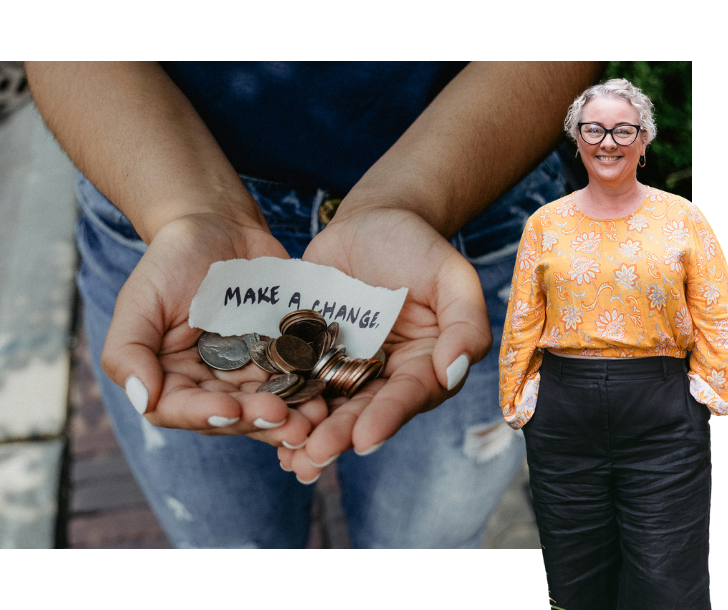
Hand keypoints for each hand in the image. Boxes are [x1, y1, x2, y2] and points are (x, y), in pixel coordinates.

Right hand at [101, 213, 327, 446]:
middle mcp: (208, 385)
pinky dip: (310, 392)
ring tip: (313, 419)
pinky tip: (327, 396)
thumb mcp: (140, 299)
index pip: (180, 409)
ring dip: (290, 418)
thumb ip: (128, 351)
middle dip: (257, 420)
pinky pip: (296, 381)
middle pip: (230, 416)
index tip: (231, 410)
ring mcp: (247, 374)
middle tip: (285, 418)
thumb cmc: (171, 260)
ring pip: (267, 407)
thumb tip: (142, 399)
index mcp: (169, 378)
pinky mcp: (280, 358)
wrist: (219, 226)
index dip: (205, 415)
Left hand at [278, 207, 491, 480]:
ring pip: (327, 406)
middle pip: (363, 411)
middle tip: (315, 456)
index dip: (387, 418)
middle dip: (339, 436)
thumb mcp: (451, 275)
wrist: (371, 221)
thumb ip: (465, 322)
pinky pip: (296, 380)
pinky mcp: (310, 353)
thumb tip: (454, 371)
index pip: (408, 396)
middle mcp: (384, 376)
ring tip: (289, 457)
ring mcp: (344, 366)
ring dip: (308, 433)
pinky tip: (262, 424)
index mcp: (424, 365)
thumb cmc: (418, 246)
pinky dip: (282, 402)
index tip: (365, 439)